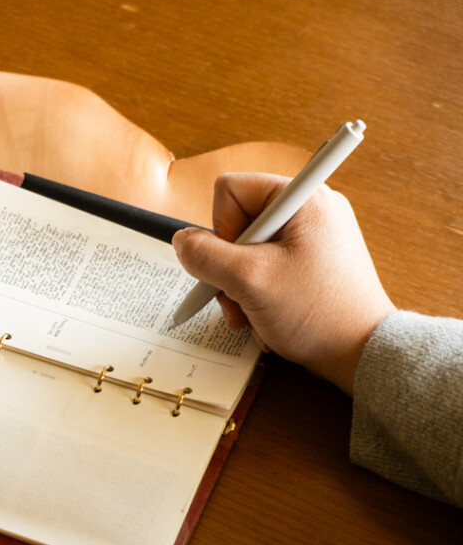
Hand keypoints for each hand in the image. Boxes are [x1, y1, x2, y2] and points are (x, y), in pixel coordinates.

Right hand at [172, 172, 395, 394]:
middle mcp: (309, 209)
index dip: (221, 228)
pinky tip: (266, 317)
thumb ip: (205, 255)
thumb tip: (182, 241)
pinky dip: (257, 294)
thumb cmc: (318, 314)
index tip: (239, 263)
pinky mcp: (311, 261)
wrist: (361, 354)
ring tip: (252, 315)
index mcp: (301, 198)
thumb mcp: (248, 280)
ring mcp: (312, 236)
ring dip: (239, 287)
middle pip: (236, 223)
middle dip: (228, 267)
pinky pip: (265, 266)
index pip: (230, 190)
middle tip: (240, 298)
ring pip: (246, 250)